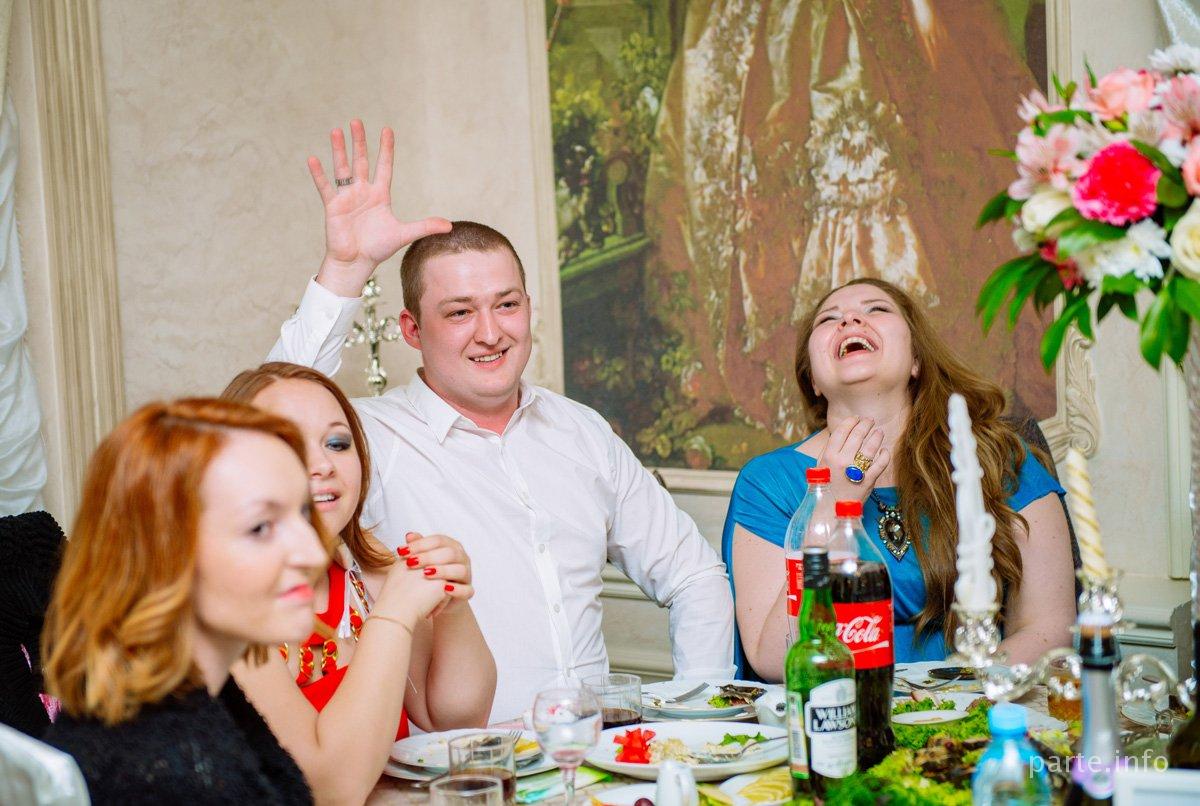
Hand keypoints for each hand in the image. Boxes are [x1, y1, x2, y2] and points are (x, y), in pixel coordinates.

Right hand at [309, 119, 451, 297]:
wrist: (357, 262)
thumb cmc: (378, 248)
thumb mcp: (404, 234)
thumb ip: (425, 226)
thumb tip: (450, 225)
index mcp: (380, 195)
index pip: (384, 166)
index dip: (386, 149)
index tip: (387, 129)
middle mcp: (362, 192)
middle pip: (361, 161)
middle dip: (359, 142)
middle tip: (356, 121)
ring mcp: (347, 197)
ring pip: (342, 168)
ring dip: (339, 150)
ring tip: (336, 131)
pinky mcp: (333, 206)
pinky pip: (325, 187)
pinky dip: (319, 174)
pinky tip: (313, 159)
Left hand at [397, 532, 473, 617]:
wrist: (438, 598)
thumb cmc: (429, 576)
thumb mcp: (422, 561)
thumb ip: (418, 547)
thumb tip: (409, 536)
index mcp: (452, 546)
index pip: (438, 540)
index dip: (420, 544)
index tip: (402, 551)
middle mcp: (462, 558)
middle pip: (450, 553)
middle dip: (429, 557)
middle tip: (411, 562)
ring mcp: (466, 575)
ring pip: (460, 570)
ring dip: (443, 571)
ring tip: (426, 574)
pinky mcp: (468, 591)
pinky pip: (467, 590)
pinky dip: (457, 589)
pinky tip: (444, 589)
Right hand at [818, 417, 890, 502]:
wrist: (830, 510)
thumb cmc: (824, 487)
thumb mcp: (820, 467)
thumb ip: (829, 451)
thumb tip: (841, 435)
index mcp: (829, 456)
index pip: (841, 432)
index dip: (850, 422)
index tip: (856, 418)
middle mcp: (842, 461)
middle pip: (857, 436)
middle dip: (865, 425)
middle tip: (870, 421)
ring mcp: (855, 471)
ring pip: (870, 447)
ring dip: (876, 436)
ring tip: (879, 432)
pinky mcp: (868, 481)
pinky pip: (880, 464)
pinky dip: (884, 455)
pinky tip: (884, 451)